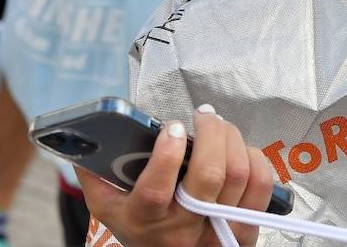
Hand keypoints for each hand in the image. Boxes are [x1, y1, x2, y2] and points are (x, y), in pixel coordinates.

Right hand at [80, 105, 273, 246]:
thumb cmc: (140, 226)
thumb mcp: (108, 206)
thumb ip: (95, 173)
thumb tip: (85, 136)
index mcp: (145, 221)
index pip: (155, 190)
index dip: (167, 153)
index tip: (172, 126)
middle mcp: (183, 230)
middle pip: (210, 175)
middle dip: (212, 132)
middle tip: (204, 115)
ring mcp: (218, 231)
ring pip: (239, 174)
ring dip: (233, 139)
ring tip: (220, 128)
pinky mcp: (247, 229)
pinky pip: (261, 185)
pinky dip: (254, 157)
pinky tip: (239, 150)